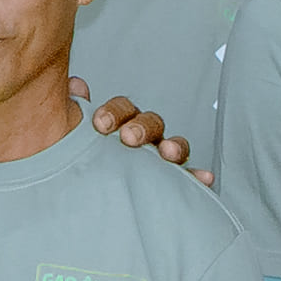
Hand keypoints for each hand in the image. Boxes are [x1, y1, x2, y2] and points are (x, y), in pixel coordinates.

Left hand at [72, 80, 194, 173]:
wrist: (93, 195)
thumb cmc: (88, 160)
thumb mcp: (79, 137)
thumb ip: (78, 110)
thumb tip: (76, 85)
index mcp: (122, 123)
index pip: (123, 109)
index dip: (114, 113)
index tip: (100, 124)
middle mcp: (145, 137)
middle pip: (151, 123)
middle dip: (142, 128)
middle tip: (128, 138)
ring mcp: (161, 157)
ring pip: (174, 146)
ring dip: (174, 146)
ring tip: (168, 152)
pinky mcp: (174, 181)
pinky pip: (189, 178)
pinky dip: (197, 176)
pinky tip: (204, 178)